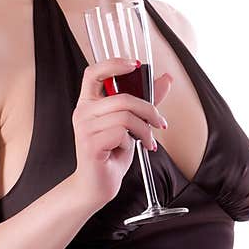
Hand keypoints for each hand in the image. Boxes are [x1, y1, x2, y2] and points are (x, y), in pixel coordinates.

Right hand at [70, 59, 172, 211]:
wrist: (98, 184)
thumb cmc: (112, 152)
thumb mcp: (132, 123)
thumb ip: (145, 100)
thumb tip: (166, 79)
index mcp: (89, 103)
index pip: (93, 73)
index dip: (113, 64)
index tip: (135, 64)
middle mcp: (83, 112)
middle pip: (123, 98)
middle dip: (149, 110)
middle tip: (160, 122)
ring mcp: (84, 128)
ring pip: (126, 116)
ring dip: (144, 130)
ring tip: (147, 141)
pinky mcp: (90, 144)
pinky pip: (121, 133)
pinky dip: (133, 142)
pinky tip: (129, 150)